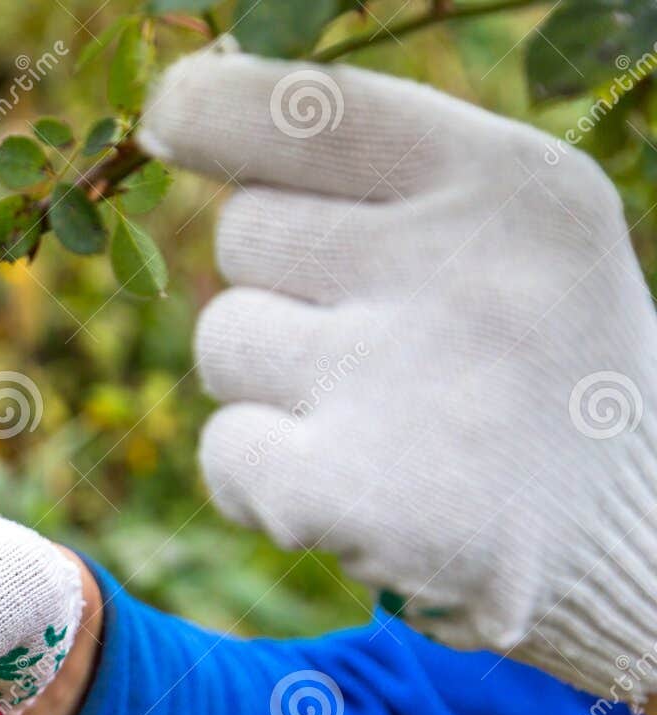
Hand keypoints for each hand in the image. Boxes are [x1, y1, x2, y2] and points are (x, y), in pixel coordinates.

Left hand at [140, 49, 656, 701]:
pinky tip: (351, 495)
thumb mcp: (501, 234)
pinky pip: (222, 450)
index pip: (306, 109)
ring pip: (221, 340)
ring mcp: (403, 386)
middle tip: (379, 348)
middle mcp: (463, 269)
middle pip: (245, 232)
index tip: (169, 122)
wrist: (624, 540)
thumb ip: (367, 174)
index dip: (206, 109)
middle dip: (280, 287)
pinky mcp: (349, 496)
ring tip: (376, 421)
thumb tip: (175, 117)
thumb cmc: (523, 365)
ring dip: (268, 386)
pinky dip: (262, 480)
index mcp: (511, 185)